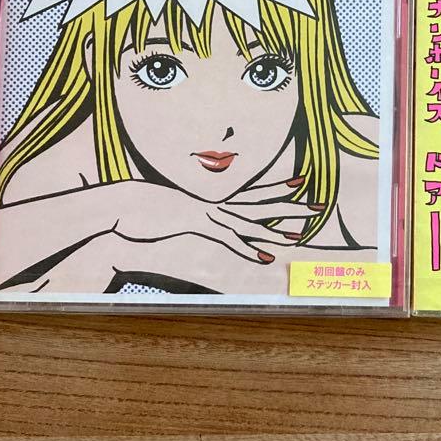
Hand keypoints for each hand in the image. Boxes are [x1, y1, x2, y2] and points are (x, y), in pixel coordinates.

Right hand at [108, 177, 322, 263]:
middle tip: (318, 206)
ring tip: (300, 235)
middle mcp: (216, 204)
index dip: (278, 187)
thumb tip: (194, 211)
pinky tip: (264, 257)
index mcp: (213, 199)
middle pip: (261, 205)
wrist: (122, 201)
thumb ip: (186, 209)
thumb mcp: (170, 207)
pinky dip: (246, 249)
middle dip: (290, 207)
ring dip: (275, 230)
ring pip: (250, 222)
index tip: (301, 182)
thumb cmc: (142, 206)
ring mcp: (208, 214)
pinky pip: (226, 239)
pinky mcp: (197, 225)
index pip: (252, 192)